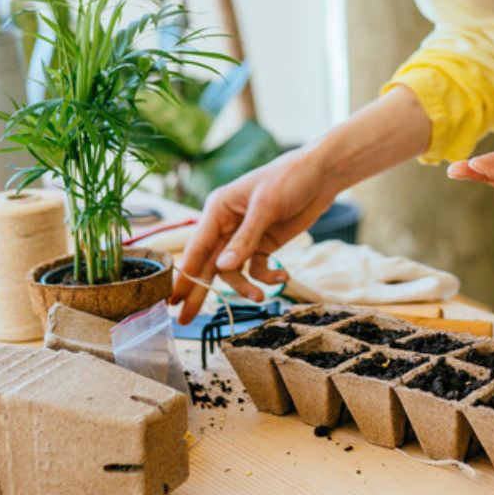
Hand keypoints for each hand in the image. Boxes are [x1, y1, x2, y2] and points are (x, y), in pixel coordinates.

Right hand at [169, 148, 334, 322]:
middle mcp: (226, 225)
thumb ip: (245, 239)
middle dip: (200, 291)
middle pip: (209, 264)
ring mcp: (245, 236)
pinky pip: (257, 268)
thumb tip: (222, 268)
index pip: (197, 247)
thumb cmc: (289, 179)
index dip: (184, 274)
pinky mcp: (264, 244)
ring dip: (245, 286)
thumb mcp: (266, 207)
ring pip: (233, 271)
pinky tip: (283, 277)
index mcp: (218, 210)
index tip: (171, 299)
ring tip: (260, 297)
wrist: (322, 174)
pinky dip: (267, 277)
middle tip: (185, 320)